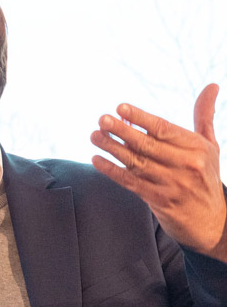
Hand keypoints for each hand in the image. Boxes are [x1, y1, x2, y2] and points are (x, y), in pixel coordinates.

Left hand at [91, 83, 224, 260]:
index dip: (141, 118)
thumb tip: (212, 85)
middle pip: (147, 145)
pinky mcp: (158, 200)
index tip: (120, 108)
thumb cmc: (205, 176)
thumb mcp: (210, 146)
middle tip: (102, 119)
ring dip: (112, 148)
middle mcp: (186, 165)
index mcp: (197, 148)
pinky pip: (131, 182)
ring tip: (95, 136)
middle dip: (122, 131)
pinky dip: (112, 171)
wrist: (211, 221)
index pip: (164, 129)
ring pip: (136, 162)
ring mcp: (172, 184)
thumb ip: (205, 116)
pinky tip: (97, 160)